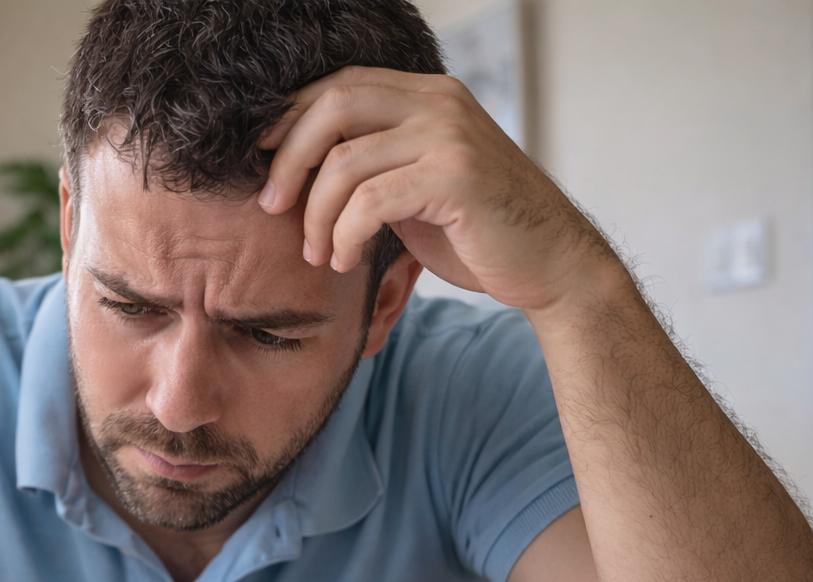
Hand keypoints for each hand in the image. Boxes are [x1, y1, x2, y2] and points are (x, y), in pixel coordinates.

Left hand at [258, 66, 620, 311]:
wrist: (550, 266)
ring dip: (315, 215)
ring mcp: (449, 136)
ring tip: (316, 253)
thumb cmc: (478, 233)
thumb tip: (298, 169)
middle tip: (271, 206)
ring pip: (344, 162)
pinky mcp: (454, 177)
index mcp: (428, 95)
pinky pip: (369, 201)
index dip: (291, 119)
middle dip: (288, 159)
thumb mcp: (416, 187)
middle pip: (333, 106)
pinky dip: (343, 236)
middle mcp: (439, 102)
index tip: (262, 160)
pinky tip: (343, 261)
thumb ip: (374, 166)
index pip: (340, 85)